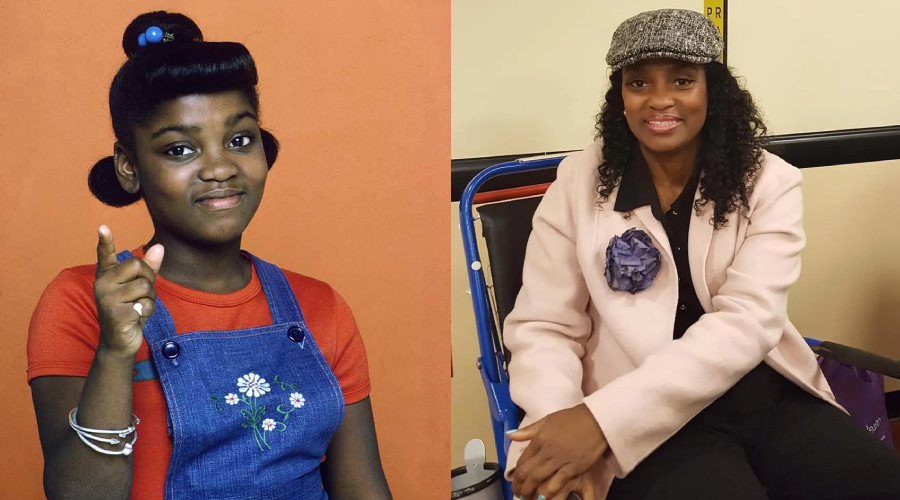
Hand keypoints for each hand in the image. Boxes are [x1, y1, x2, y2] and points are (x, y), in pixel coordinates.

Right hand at [93, 225, 163, 357]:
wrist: (120, 341)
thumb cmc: (130, 310)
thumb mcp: (140, 288)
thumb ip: (149, 268)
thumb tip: (159, 247)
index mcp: (107, 275)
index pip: (105, 254)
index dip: (105, 241)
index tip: (103, 227)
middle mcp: (102, 284)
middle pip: (138, 266)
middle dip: (149, 279)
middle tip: (141, 295)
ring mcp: (107, 299)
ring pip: (145, 286)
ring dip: (150, 299)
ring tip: (138, 307)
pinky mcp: (115, 313)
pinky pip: (146, 305)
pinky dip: (148, 312)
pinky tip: (136, 318)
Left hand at [509, 403, 606, 499]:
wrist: (596, 419)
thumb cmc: (571, 419)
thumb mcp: (547, 420)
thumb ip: (528, 430)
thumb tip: (510, 435)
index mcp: (539, 439)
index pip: (522, 460)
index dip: (516, 474)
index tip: (514, 481)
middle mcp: (547, 451)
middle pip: (528, 472)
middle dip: (520, 485)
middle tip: (518, 493)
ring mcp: (560, 460)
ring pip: (539, 478)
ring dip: (531, 490)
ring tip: (527, 497)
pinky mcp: (574, 467)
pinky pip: (558, 481)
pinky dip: (548, 490)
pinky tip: (543, 497)